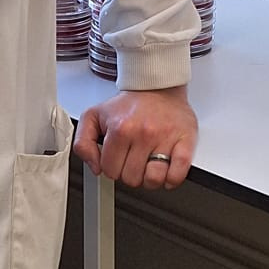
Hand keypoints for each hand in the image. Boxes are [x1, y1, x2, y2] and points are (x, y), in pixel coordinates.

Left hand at [74, 85, 197, 190]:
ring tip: (149, 165)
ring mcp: (165, 138)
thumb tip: (95, 167)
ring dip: (150, 178)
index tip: (118, 159)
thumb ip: (83, 142)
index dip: (112, 167)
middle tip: (134, 160)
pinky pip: (177, 174)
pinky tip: (165, 170)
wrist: (158, 88)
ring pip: (153, 180)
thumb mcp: (94, 116)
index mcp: (120, 129)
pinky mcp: (185, 141)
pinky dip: (171, 179)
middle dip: (130, 173)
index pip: (110, 170)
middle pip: (131, 178)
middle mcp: (143, 133)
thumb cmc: (129, 105)